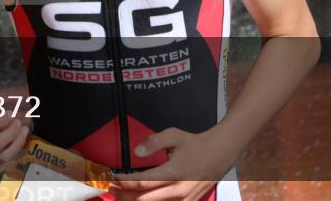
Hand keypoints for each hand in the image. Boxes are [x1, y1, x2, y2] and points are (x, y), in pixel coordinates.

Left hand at [110, 127, 238, 200]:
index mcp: (173, 172)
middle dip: (125, 194)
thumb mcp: (173, 135)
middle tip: (111, 189)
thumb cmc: (194, 144)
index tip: (112, 177)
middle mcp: (178, 190)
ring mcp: (184, 200)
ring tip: (121, 196)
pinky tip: (140, 199)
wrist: (219, 153)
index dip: (124, 181)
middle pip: (144, 198)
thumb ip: (154, 142)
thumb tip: (137, 152)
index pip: (142, 182)